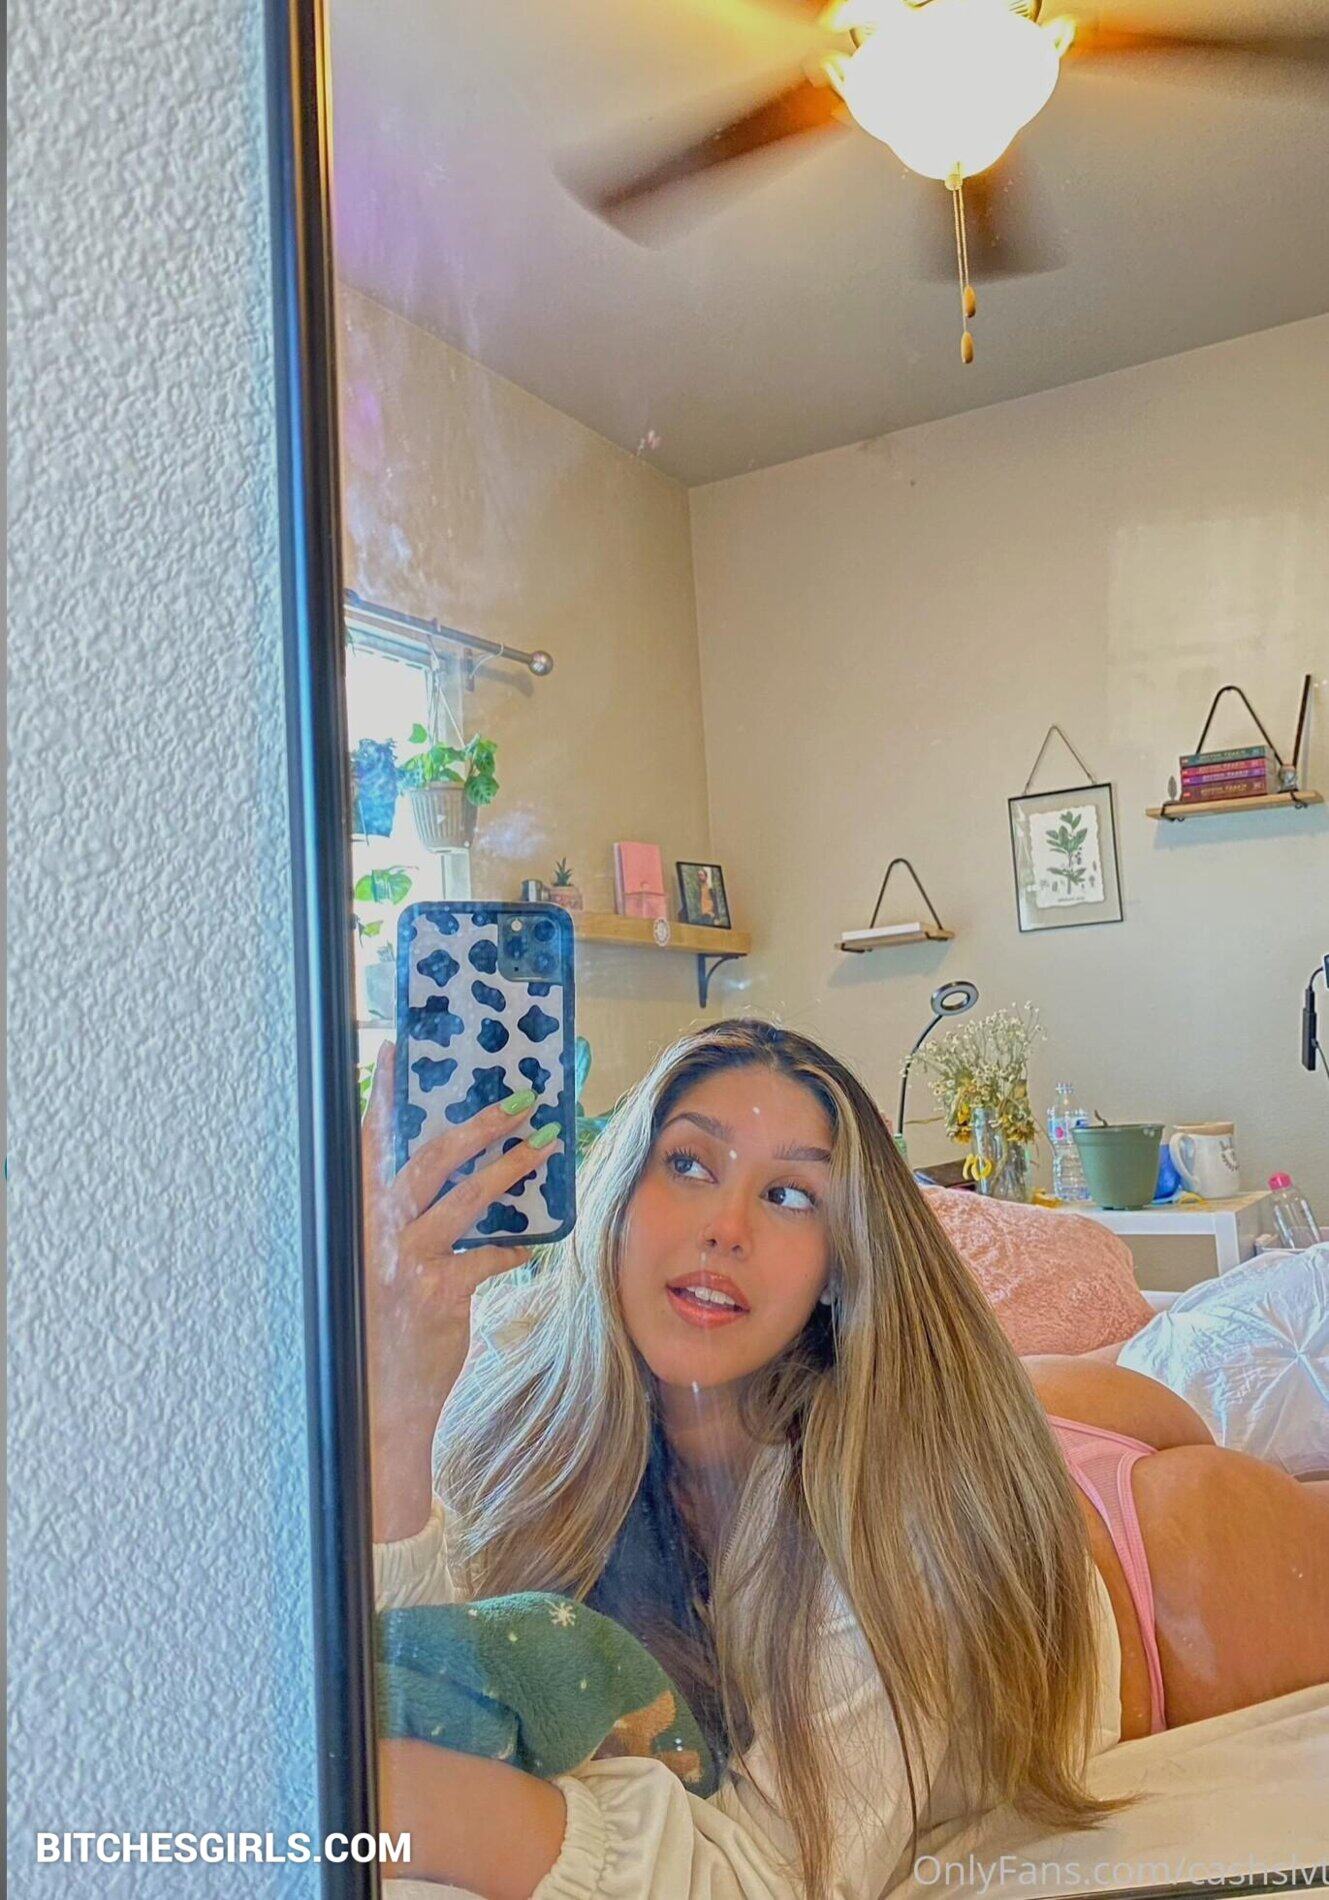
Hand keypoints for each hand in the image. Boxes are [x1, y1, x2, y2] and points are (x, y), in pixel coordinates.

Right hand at [361, 1042, 559, 1536]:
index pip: (372, 1141)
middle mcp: (380, 1231)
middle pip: (430, 1158)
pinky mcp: (438, 1295)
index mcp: (366, 1214)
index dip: (385, 1094)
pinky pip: (489, 1256)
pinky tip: (532, 1242)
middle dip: (479, 1123)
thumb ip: (413, 1214)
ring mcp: (407, 1262)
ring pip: (465, 1198)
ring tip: (544, 1144)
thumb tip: (467, 1169)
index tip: (395, 1047)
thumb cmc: (391, 1321)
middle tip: (520, 1098)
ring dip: (510, 1168)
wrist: (381, 1394)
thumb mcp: (390, 1258)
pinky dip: (514, 1246)